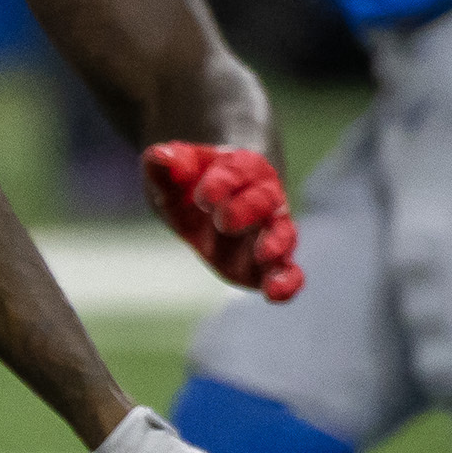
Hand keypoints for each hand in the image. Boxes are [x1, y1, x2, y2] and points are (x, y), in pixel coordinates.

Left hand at [142, 142, 300, 301]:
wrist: (199, 205)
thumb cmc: (188, 183)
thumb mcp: (170, 171)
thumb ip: (163, 162)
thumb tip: (165, 159)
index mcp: (243, 167)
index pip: (237, 171)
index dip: (222, 183)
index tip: (202, 197)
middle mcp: (264, 197)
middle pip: (264, 200)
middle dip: (246, 209)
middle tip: (224, 220)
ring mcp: (269, 232)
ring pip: (283, 235)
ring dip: (276, 244)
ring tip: (265, 254)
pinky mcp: (266, 266)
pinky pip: (288, 273)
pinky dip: (287, 282)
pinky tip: (276, 293)